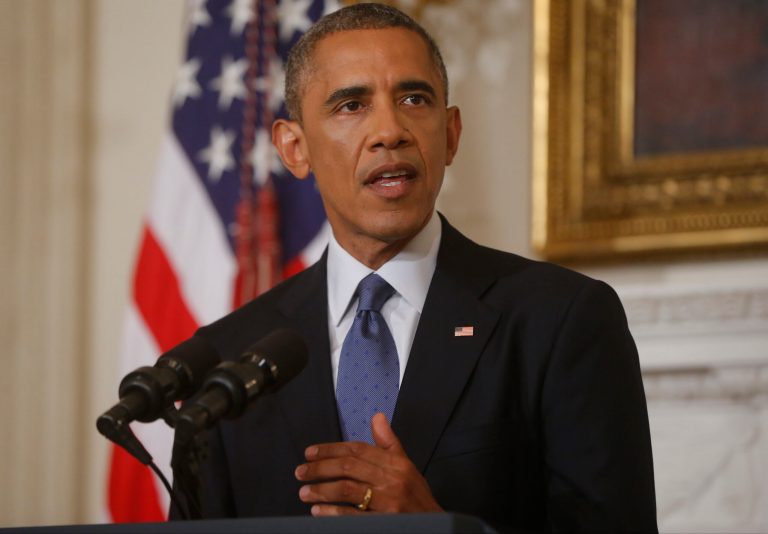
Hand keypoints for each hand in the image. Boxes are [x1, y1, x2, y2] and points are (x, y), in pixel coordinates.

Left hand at [295, 412, 442, 515]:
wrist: (434, 525)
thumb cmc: (417, 496)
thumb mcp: (406, 465)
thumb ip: (388, 442)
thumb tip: (377, 417)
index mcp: (396, 463)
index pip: (357, 450)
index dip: (331, 449)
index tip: (310, 452)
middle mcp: (392, 479)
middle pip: (349, 467)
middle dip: (320, 468)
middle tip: (300, 472)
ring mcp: (389, 502)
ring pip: (348, 489)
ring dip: (322, 490)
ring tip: (304, 491)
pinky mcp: (386, 521)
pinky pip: (354, 516)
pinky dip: (334, 513)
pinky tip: (318, 512)